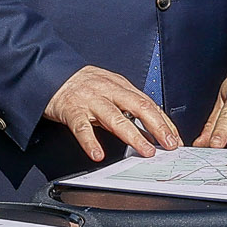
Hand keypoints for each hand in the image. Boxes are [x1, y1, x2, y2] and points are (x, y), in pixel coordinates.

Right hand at [45, 65, 181, 162]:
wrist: (50, 73)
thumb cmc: (82, 84)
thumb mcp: (109, 89)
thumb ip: (127, 106)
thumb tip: (149, 129)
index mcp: (120, 86)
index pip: (149, 104)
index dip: (164, 122)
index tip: (176, 139)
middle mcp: (108, 91)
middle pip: (139, 107)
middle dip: (158, 127)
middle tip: (170, 145)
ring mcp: (90, 101)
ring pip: (115, 118)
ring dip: (133, 136)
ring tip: (146, 151)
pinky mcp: (71, 111)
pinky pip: (82, 128)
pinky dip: (90, 142)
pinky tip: (98, 154)